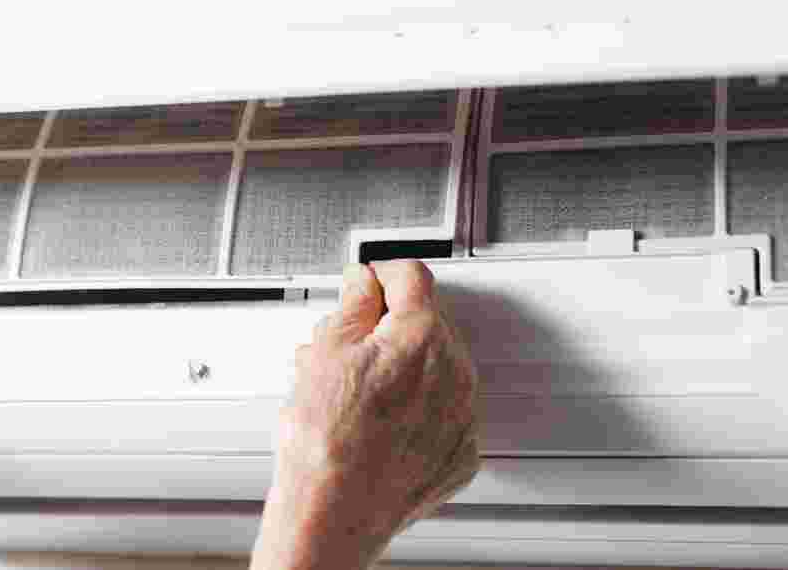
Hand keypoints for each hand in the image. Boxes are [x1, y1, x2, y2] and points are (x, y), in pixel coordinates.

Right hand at [251, 261, 479, 569]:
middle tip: (347, 343)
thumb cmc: (326, 442)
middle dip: (388, 325)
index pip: (411, 277)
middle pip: (428, 321)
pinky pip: (444, 411)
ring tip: (356, 388)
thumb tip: (362, 284)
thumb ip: (353, 305)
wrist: (334, 511)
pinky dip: (417, 408)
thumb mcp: (325, 352)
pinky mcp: (460, 451)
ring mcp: (463, 416)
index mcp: (422, 337)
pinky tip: (379, 420)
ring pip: (438, 367)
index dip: (379, 275)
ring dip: (403, 366)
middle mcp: (455, 373)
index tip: (365, 285)